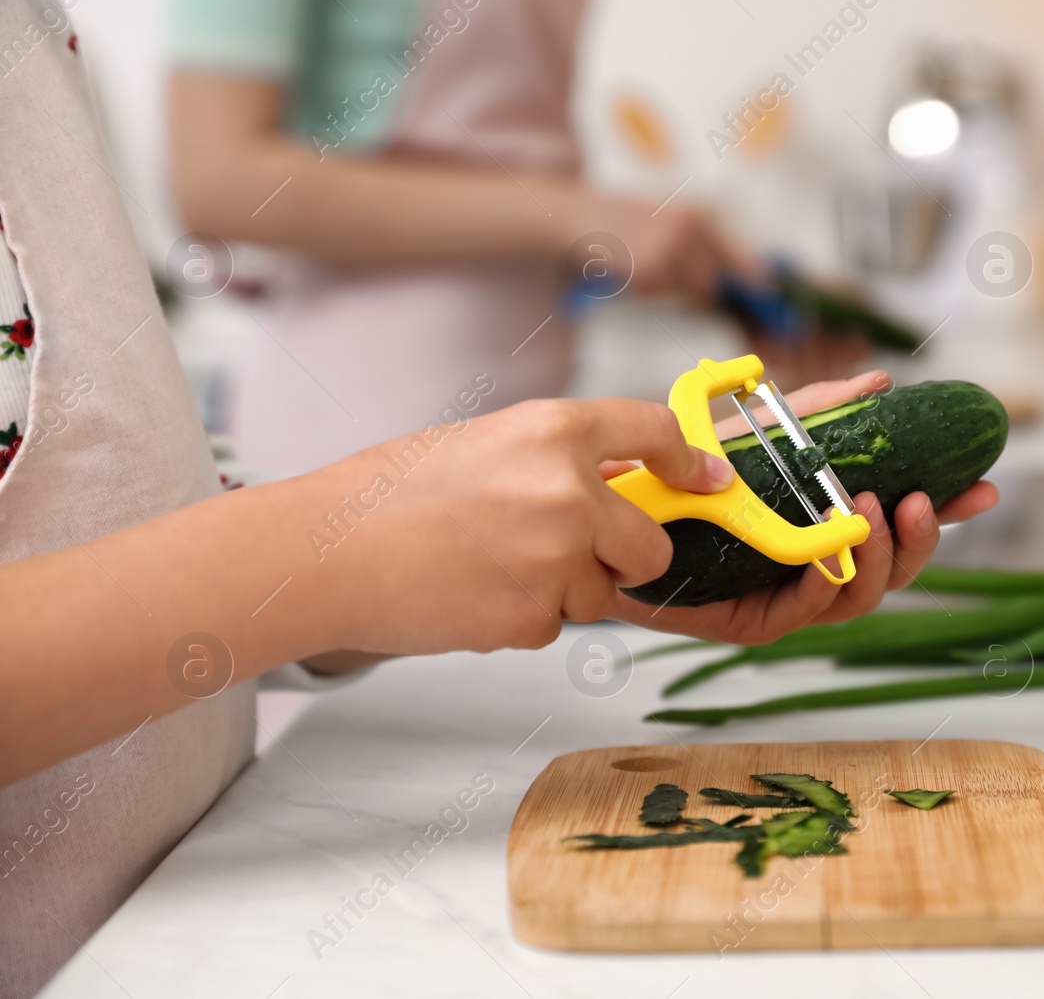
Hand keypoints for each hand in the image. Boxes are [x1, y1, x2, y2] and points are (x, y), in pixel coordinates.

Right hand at [308, 397, 734, 655]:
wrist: (325, 554)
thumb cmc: (391, 495)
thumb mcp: (486, 444)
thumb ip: (560, 458)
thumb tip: (625, 480)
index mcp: (553, 431)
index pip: (655, 433)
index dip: (688, 463)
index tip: (704, 482)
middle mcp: (567, 491)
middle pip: (651, 543)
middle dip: (627, 557)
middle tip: (576, 553)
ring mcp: (554, 558)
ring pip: (601, 592)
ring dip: (564, 590)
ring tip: (490, 566)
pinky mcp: (532, 618)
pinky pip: (555, 625)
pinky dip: (523, 618)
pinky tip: (472, 594)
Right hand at [582, 194, 749, 300]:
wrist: (580, 215)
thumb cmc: (624, 218)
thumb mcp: (667, 216)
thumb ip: (700, 242)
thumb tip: (733, 274)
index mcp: (695, 216)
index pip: (734, 253)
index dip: (752, 276)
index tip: (765, 291)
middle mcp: (687, 231)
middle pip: (713, 280)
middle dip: (701, 288)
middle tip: (669, 274)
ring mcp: (668, 251)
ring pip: (688, 291)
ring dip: (671, 287)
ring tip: (646, 262)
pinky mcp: (648, 270)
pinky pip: (660, 294)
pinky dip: (648, 288)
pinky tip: (631, 267)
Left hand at [606, 371, 999, 643]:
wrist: (614, 500)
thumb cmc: (684, 471)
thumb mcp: (761, 429)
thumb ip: (818, 412)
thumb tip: (878, 383)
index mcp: (825, 525)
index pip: (900, 525)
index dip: (946, 512)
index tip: (983, 486)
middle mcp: (812, 566)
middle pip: (892, 571)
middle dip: (921, 540)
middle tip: (926, 502)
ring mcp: (783, 597)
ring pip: (856, 598)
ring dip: (877, 558)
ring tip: (878, 513)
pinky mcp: (745, 621)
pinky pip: (800, 613)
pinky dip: (822, 583)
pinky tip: (829, 554)